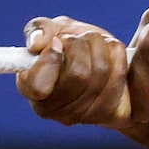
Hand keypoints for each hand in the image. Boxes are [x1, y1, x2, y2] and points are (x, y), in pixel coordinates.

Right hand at [17, 18, 134, 127]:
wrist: (101, 58)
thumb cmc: (69, 45)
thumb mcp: (52, 31)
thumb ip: (40, 31)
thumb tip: (36, 43)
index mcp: (30, 89)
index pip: (37, 86)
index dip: (50, 60)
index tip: (57, 43)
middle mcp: (53, 110)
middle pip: (77, 74)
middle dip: (80, 45)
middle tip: (78, 38)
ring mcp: (82, 117)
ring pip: (100, 72)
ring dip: (99, 45)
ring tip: (94, 41)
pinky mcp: (110, 114)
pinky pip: (118, 76)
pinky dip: (117, 54)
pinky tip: (111, 50)